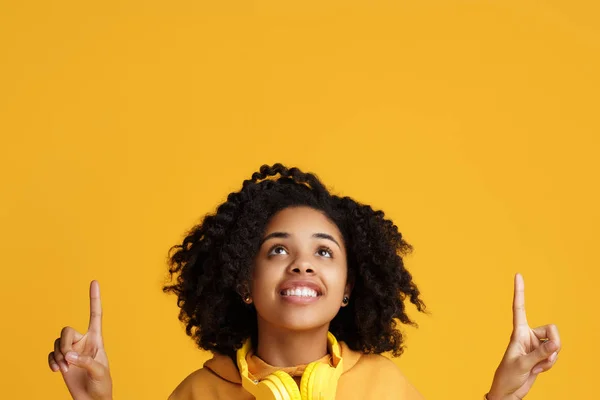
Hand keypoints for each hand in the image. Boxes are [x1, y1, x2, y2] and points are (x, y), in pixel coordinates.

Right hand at [48, 280, 112, 399]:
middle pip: (67, 330)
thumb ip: (86, 362)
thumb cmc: (101, 386)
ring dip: (58, 355)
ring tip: (65, 369)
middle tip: (68, 360)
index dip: (95, 299)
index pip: (95, 315)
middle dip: (64, 344)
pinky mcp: (62, 360)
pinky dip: (52, 361)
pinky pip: (51, 353)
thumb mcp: (99, 372)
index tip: (94, 281)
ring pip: (58, 341)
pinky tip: (57, 371)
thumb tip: (68, 355)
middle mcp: (83, 342)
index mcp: (97, 340)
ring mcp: (72, 351)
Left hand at [486, 273, 560, 399]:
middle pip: (551, 330)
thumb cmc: (508, 376)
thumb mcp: (523, 364)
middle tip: (543, 358)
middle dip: (554, 344)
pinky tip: (538, 370)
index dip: (520, 291)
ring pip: (555, 345)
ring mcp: (536, 345)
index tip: (518, 274)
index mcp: (518, 332)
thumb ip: (540, 353)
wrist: (508, 391)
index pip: (519, 307)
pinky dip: (549, 365)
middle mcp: (528, 336)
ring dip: (550, 359)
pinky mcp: (541, 355)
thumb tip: (555, 343)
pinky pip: (554, 356)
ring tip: (535, 367)